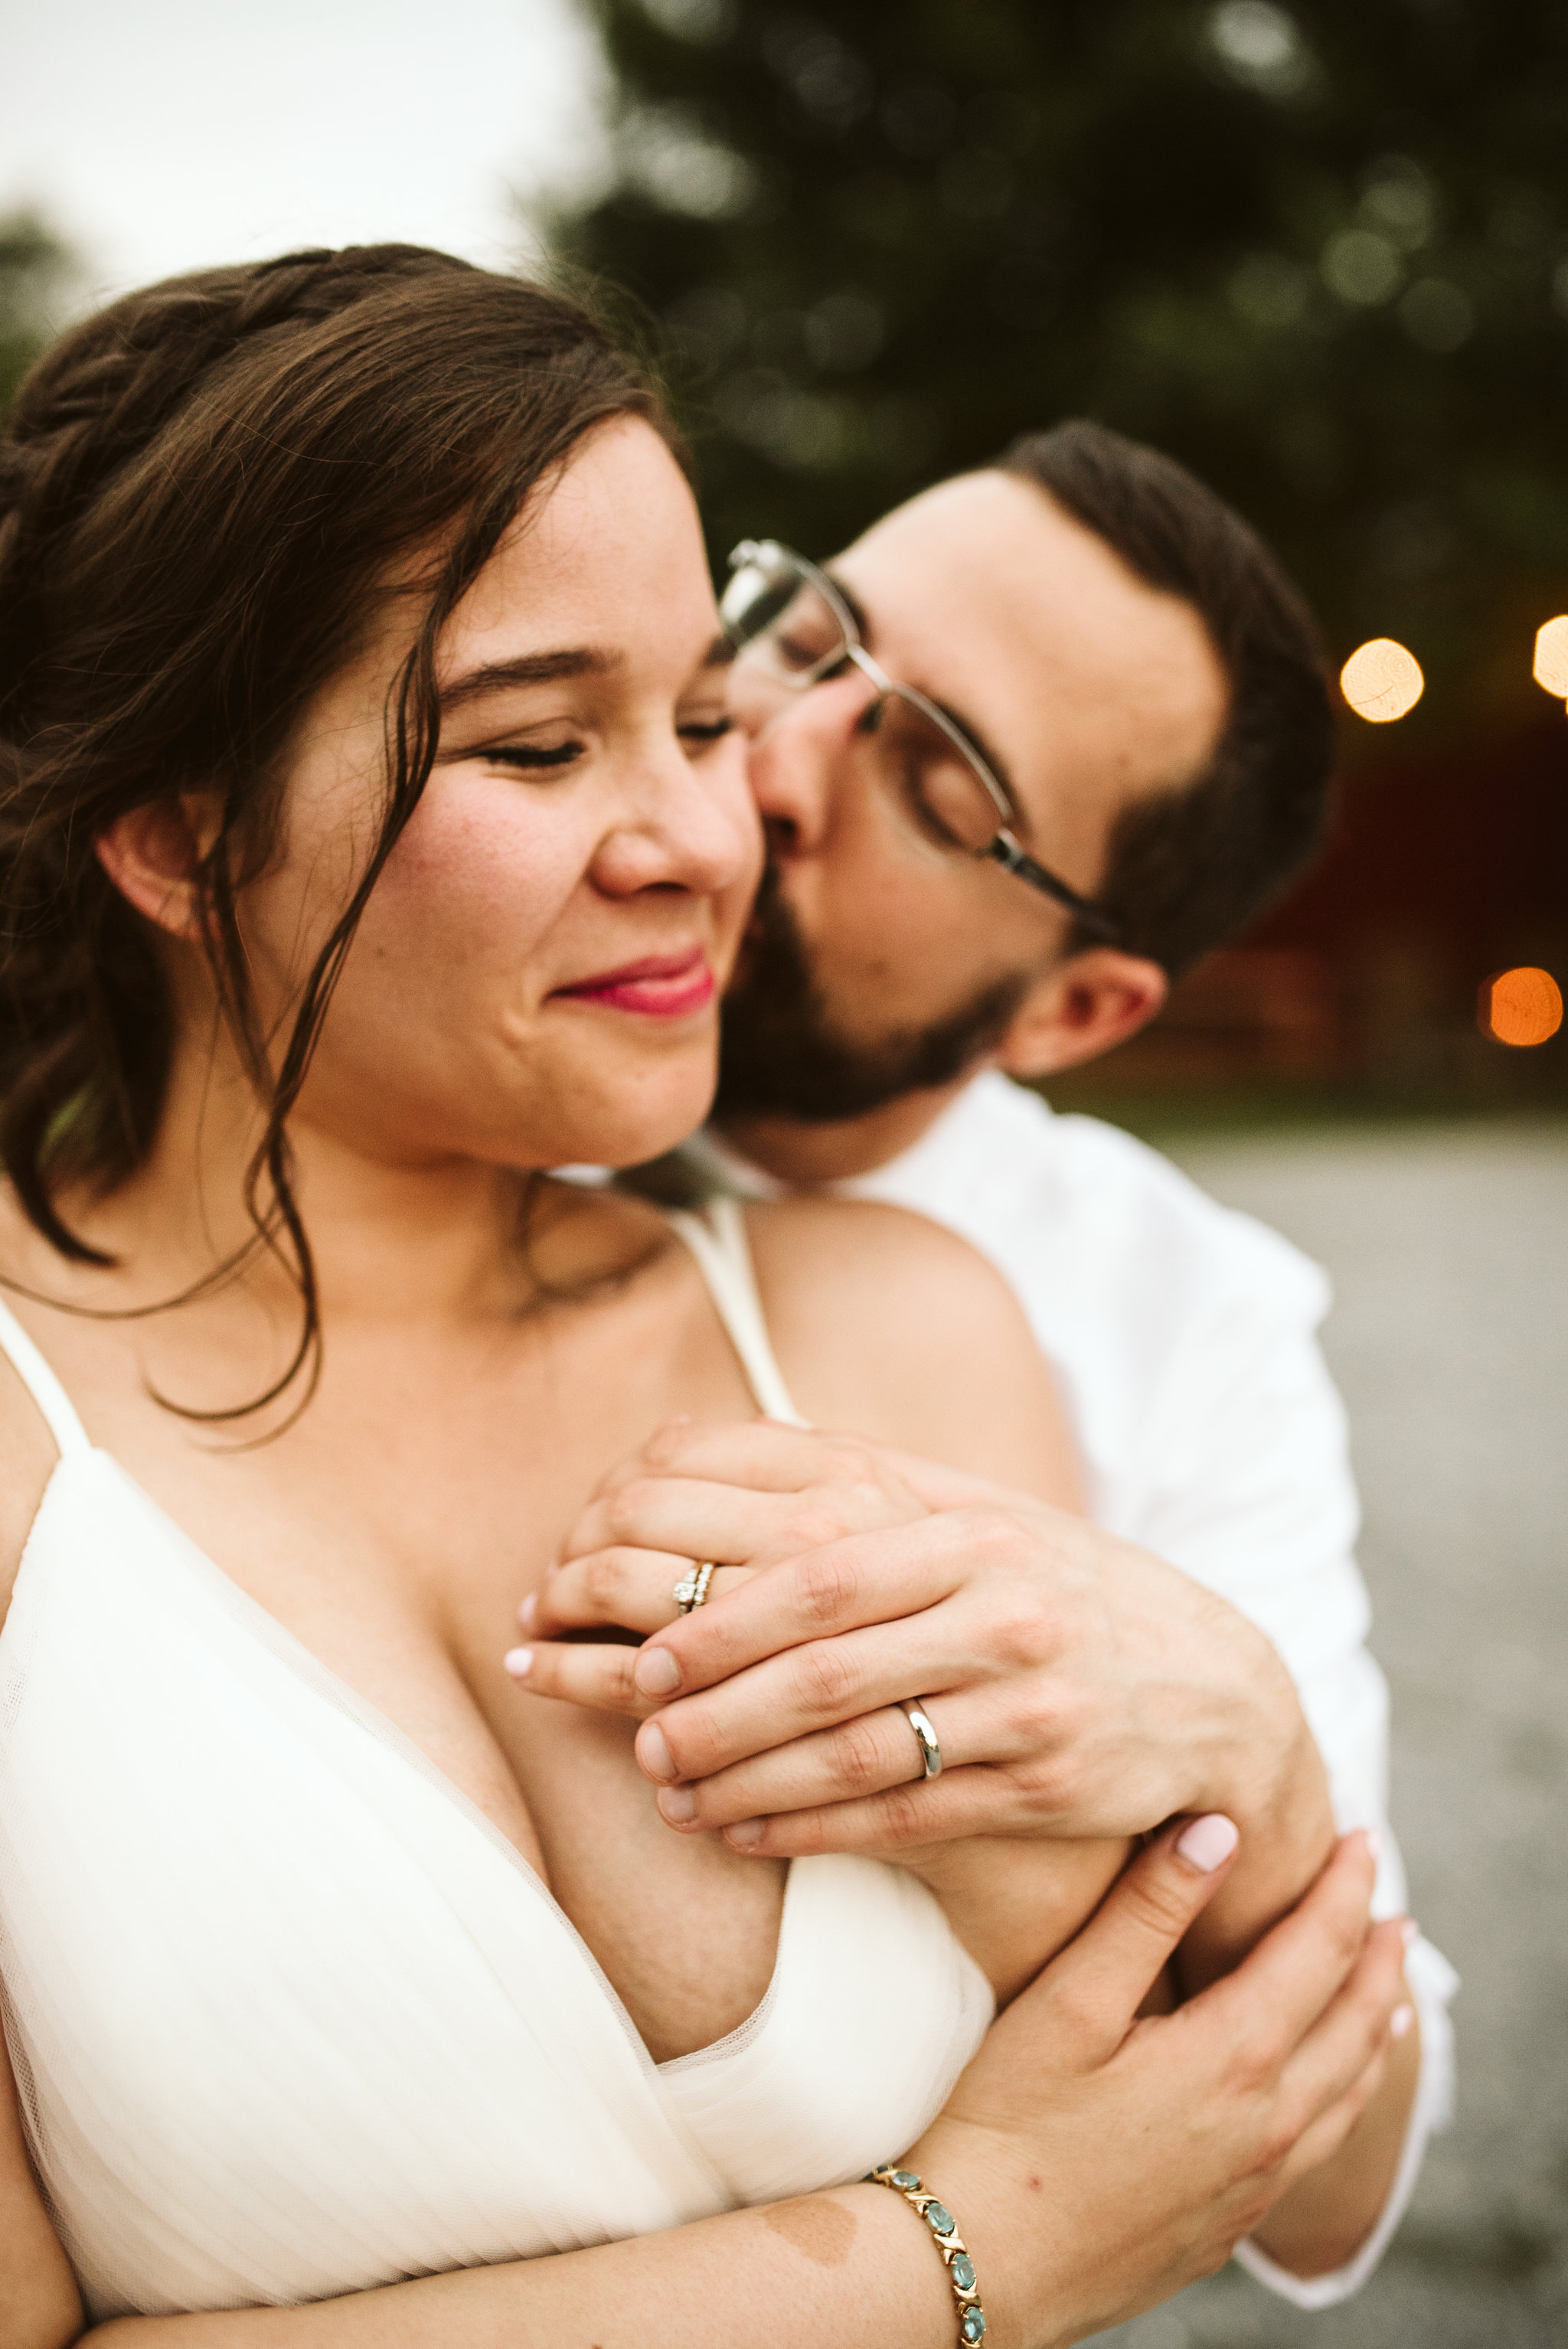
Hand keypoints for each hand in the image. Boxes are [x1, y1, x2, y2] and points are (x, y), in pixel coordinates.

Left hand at [513, 1419, 1310, 1869]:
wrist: (1212, 1684)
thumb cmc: (1055, 1587)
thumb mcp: (976, 1514)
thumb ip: (854, 1485)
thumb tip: (694, 1445)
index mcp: (970, 1530)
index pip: (815, 1572)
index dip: (713, 1616)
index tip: (637, 1647)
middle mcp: (1002, 1609)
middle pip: (822, 1665)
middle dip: (711, 1704)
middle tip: (632, 1726)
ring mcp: (1028, 1703)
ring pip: (854, 1752)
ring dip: (744, 1777)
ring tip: (670, 1788)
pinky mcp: (1044, 1786)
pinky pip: (903, 1820)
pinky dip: (810, 1829)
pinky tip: (744, 1831)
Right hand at [919, 1824, 1408, 2348]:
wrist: (979, 2267)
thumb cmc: (1007, 2126)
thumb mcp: (1070, 2003)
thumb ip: (1147, 1911)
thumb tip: (1218, 1828)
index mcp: (1231, 2058)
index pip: (1318, 1951)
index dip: (1344, 1888)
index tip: (1363, 1838)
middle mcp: (1266, 2125)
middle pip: (1355, 2024)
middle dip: (1379, 1955)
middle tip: (1391, 1902)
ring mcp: (1253, 2184)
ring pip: (1349, 2093)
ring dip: (1376, 2027)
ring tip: (1390, 1989)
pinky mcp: (1229, 2223)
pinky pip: (1321, 2145)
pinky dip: (1349, 2095)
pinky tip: (1331, 2089)